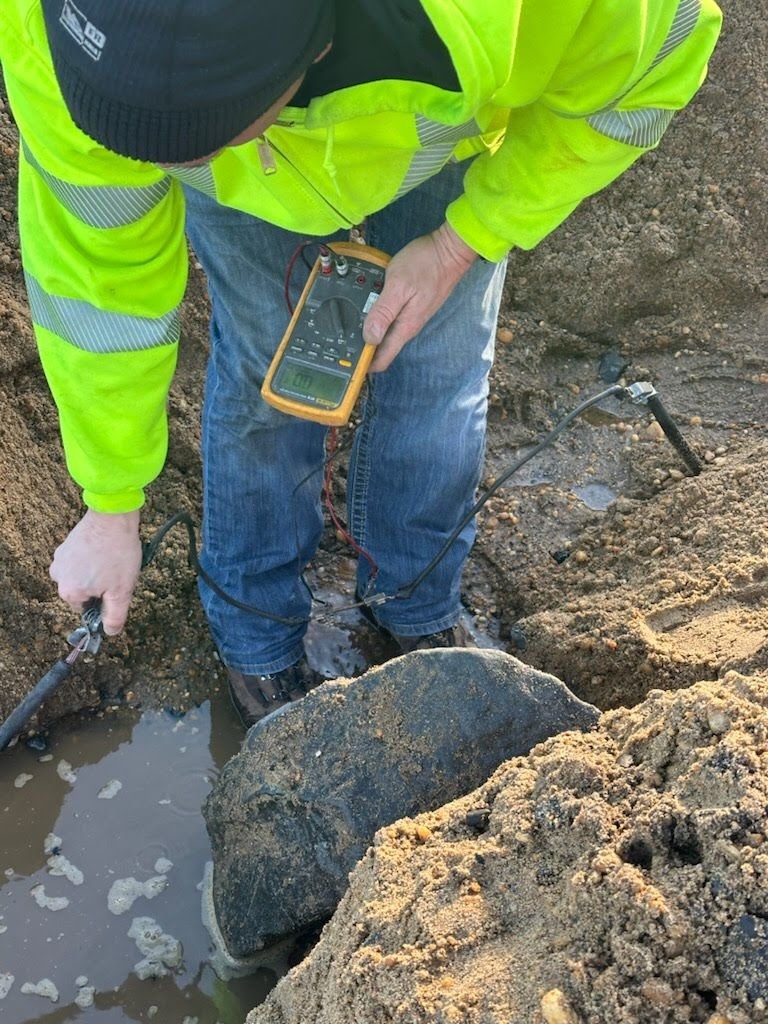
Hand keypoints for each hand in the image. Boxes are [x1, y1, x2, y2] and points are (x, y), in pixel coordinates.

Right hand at [49, 509, 142, 634]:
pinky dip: (94, 559)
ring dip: (97, 572)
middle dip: (101, 586)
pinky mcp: (67, 544)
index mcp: (69, 592)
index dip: (105, 601)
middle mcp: (58, 576)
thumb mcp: (121, 592)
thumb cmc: (118, 554)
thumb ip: (115, 617)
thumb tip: (109, 632)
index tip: (116, 588)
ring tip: (113, 560)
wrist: (113, 517)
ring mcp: (61, 558)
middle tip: (117, 573)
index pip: (87, 609)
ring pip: (83, 576)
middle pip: (83, 592)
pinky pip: (81, 561)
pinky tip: (106, 551)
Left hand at [362, 221, 478, 370]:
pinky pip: (391, 317)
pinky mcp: (411, 305)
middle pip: (382, 347)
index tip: (347, 362)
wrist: (450, 250)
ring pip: (385, 331)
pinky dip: (378, 315)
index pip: (383, 359)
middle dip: (363, 347)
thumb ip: (383, 312)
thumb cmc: (426, 264)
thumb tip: (369, 337)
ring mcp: (411, 315)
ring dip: (369, 328)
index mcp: (405, 327)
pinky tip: (368, 304)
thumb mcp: (398, 285)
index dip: (365, 365)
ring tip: (350, 322)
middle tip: (342, 340)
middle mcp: (408, 325)